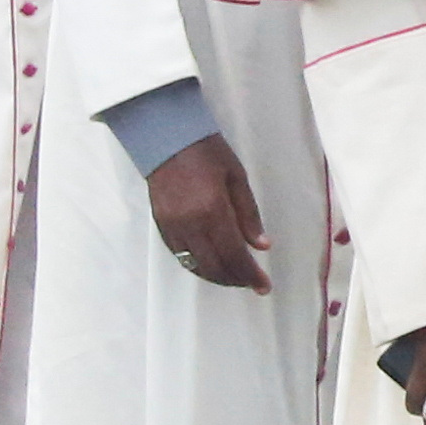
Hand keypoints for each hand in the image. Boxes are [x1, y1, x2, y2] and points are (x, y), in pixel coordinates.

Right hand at [149, 131, 270, 291]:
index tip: (264, 286)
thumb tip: (262, 246)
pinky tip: (211, 266)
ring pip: (196, 266)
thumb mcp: (237, 177)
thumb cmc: (207, 152)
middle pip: (215, 266)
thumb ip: (249, 214)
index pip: (234, 254)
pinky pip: (180, 257)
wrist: (166, 137)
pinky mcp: (161, 226)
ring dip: (217, 277)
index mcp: (212, 211)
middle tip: (252, 283)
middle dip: (236, 280)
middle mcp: (190, 225)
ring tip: (235, 277)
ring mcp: (173, 227)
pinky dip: (198, 266)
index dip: (250, 275)